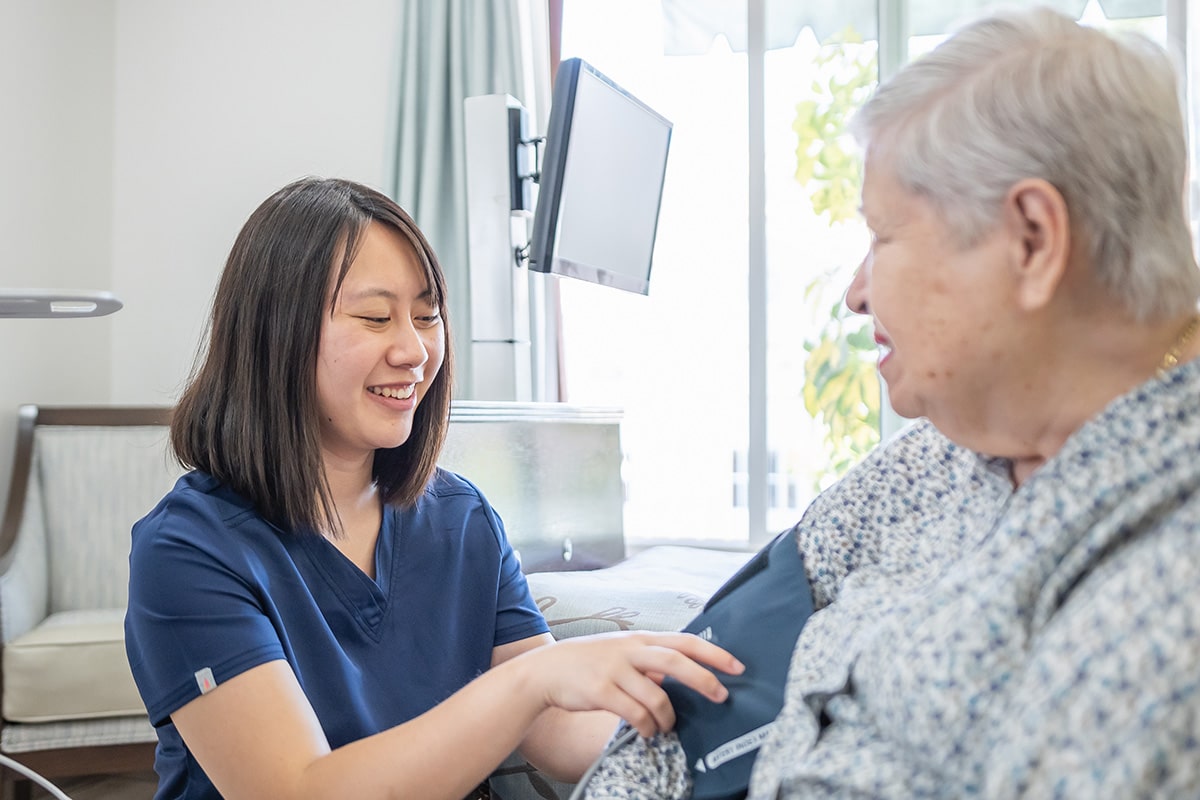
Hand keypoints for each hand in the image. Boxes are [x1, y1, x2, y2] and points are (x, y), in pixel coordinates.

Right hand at [518, 631, 743, 738]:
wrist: (546, 671)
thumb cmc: (588, 662)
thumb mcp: (621, 652)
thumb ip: (650, 659)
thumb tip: (682, 673)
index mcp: (639, 639)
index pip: (685, 641)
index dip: (713, 653)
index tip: (738, 666)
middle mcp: (629, 650)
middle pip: (676, 660)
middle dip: (703, 679)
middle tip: (721, 696)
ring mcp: (614, 669)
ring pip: (656, 694)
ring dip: (668, 716)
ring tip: (667, 726)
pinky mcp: (600, 690)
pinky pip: (634, 713)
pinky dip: (647, 726)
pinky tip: (648, 731)